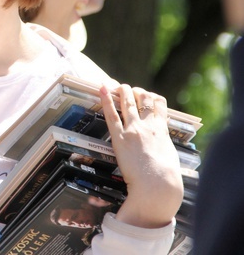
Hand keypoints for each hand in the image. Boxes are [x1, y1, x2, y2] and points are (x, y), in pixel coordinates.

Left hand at [99, 84, 182, 228]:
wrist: (158, 186)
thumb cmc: (166, 178)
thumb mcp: (170, 156)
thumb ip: (164, 145)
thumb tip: (162, 146)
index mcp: (162, 129)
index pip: (159, 103)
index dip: (151, 95)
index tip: (146, 94)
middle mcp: (148, 125)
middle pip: (142, 97)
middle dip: (135, 90)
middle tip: (128, 89)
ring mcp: (133, 129)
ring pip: (127, 101)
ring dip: (121, 90)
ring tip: (116, 85)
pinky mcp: (120, 137)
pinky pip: (111, 115)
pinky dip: (106, 100)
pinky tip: (101, 90)